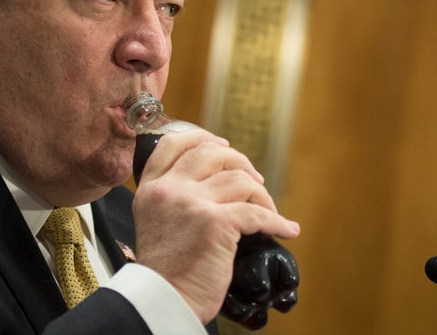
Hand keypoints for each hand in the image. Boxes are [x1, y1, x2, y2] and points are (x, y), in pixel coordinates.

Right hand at [131, 129, 299, 322]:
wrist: (164, 300)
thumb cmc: (165, 269)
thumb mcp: (153, 221)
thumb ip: (172, 197)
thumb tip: (214, 182)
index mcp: (150, 188)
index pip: (173, 143)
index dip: (202, 137)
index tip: (222, 144)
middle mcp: (168, 190)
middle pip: (211, 152)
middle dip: (240, 161)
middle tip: (254, 180)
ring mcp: (192, 203)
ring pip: (239, 180)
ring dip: (262, 195)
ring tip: (268, 210)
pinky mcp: (215, 223)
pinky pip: (257, 212)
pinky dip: (277, 221)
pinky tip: (286, 230)